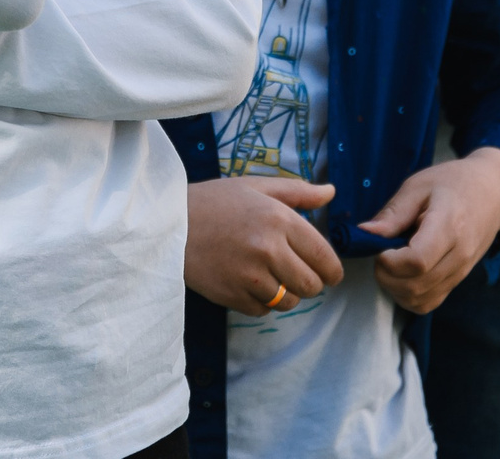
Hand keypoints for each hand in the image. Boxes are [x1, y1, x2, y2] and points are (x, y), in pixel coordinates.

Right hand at [184, 177, 344, 316]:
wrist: (168, 224)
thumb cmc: (214, 202)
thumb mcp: (255, 187)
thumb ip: (297, 192)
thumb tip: (332, 192)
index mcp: (280, 219)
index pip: (325, 258)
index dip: (332, 271)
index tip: (329, 274)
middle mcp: (269, 249)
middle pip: (311, 286)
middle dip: (309, 283)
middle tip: (295, 272)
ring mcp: (250, 275)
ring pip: (289, 302)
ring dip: (285, 294)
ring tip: (269, 276)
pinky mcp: (233, 295)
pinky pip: (263, 311)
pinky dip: (261, 302)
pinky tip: (248, 283)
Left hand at [355, 148, 499, 314]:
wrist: (492, 193)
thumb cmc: (453, 183)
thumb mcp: (419, 186)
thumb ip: (393, 213)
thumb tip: (364, 233)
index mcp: (449, 226)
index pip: (418, 261)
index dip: (390, 261)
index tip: (379, 247)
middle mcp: (459, 255)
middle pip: (416, 286)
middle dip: (386, 276)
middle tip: (380, 253)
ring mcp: (461, 272)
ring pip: (420, 300)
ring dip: (395, 288)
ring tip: (391, 263)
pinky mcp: (458, 281)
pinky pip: (429, 303)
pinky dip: (408, 296)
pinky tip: (403, 274)